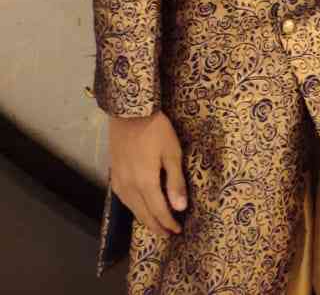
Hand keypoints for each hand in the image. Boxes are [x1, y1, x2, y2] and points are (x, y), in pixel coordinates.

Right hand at [108, 111, 186, 235]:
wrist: (129, 113)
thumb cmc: (156, 130)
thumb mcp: (172, 153)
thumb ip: (175, 182)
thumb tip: (180, 208)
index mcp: (145, 183)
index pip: (158, 211)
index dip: (168, 223)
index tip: (178, 231)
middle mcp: (128, 187)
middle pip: (143, 214)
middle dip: (156, 226)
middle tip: (168, 234)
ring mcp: (118, 181)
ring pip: (132, 208)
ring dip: (145, 219)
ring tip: (156, 225)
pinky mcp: (113, 175)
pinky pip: (124, 199)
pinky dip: (134, 208)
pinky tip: (140, 207)